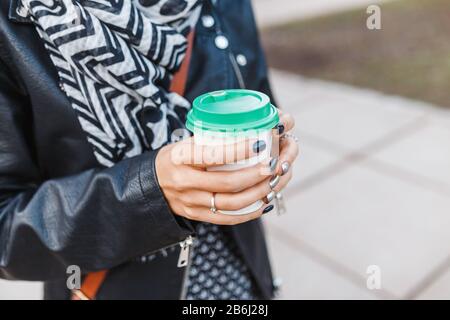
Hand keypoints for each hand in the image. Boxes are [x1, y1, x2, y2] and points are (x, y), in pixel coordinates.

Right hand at [155, 110, 297, 224]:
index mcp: (181, 157)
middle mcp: (185, 181)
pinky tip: (264, 202)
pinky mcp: (197, 216)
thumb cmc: (175, 159)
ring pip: (231, 203)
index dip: (239, 150)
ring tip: (274, 182)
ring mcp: (191, 202)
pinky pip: (227, 218)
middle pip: (227, 182)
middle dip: (255, 174)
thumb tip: (250, 129)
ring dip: (257, 193)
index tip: (260, 142)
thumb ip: (211, 140)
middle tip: (274, 164)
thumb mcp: (185, 143)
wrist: (151, 186)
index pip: (213, 154)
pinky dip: (250, 212)